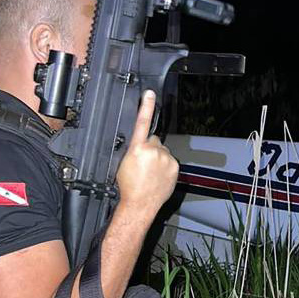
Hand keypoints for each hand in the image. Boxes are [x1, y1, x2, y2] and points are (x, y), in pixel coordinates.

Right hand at [115, 90, 178, 218]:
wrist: (140, 203)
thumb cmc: (129, 186)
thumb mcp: (124, 163)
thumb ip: (135, 149)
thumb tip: (141, 146)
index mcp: (137, 148)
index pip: (142, 122)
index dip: (146, 106)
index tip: (149, 94)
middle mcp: (153, 150)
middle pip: (154, 140)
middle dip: (150, 148)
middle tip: (144, 163)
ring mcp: (165, 158)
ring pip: (162, 151)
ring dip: (158, 158)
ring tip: (150, 172)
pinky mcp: (174, 166)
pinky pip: (169, 161)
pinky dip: (165, 166)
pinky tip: (158, 176)